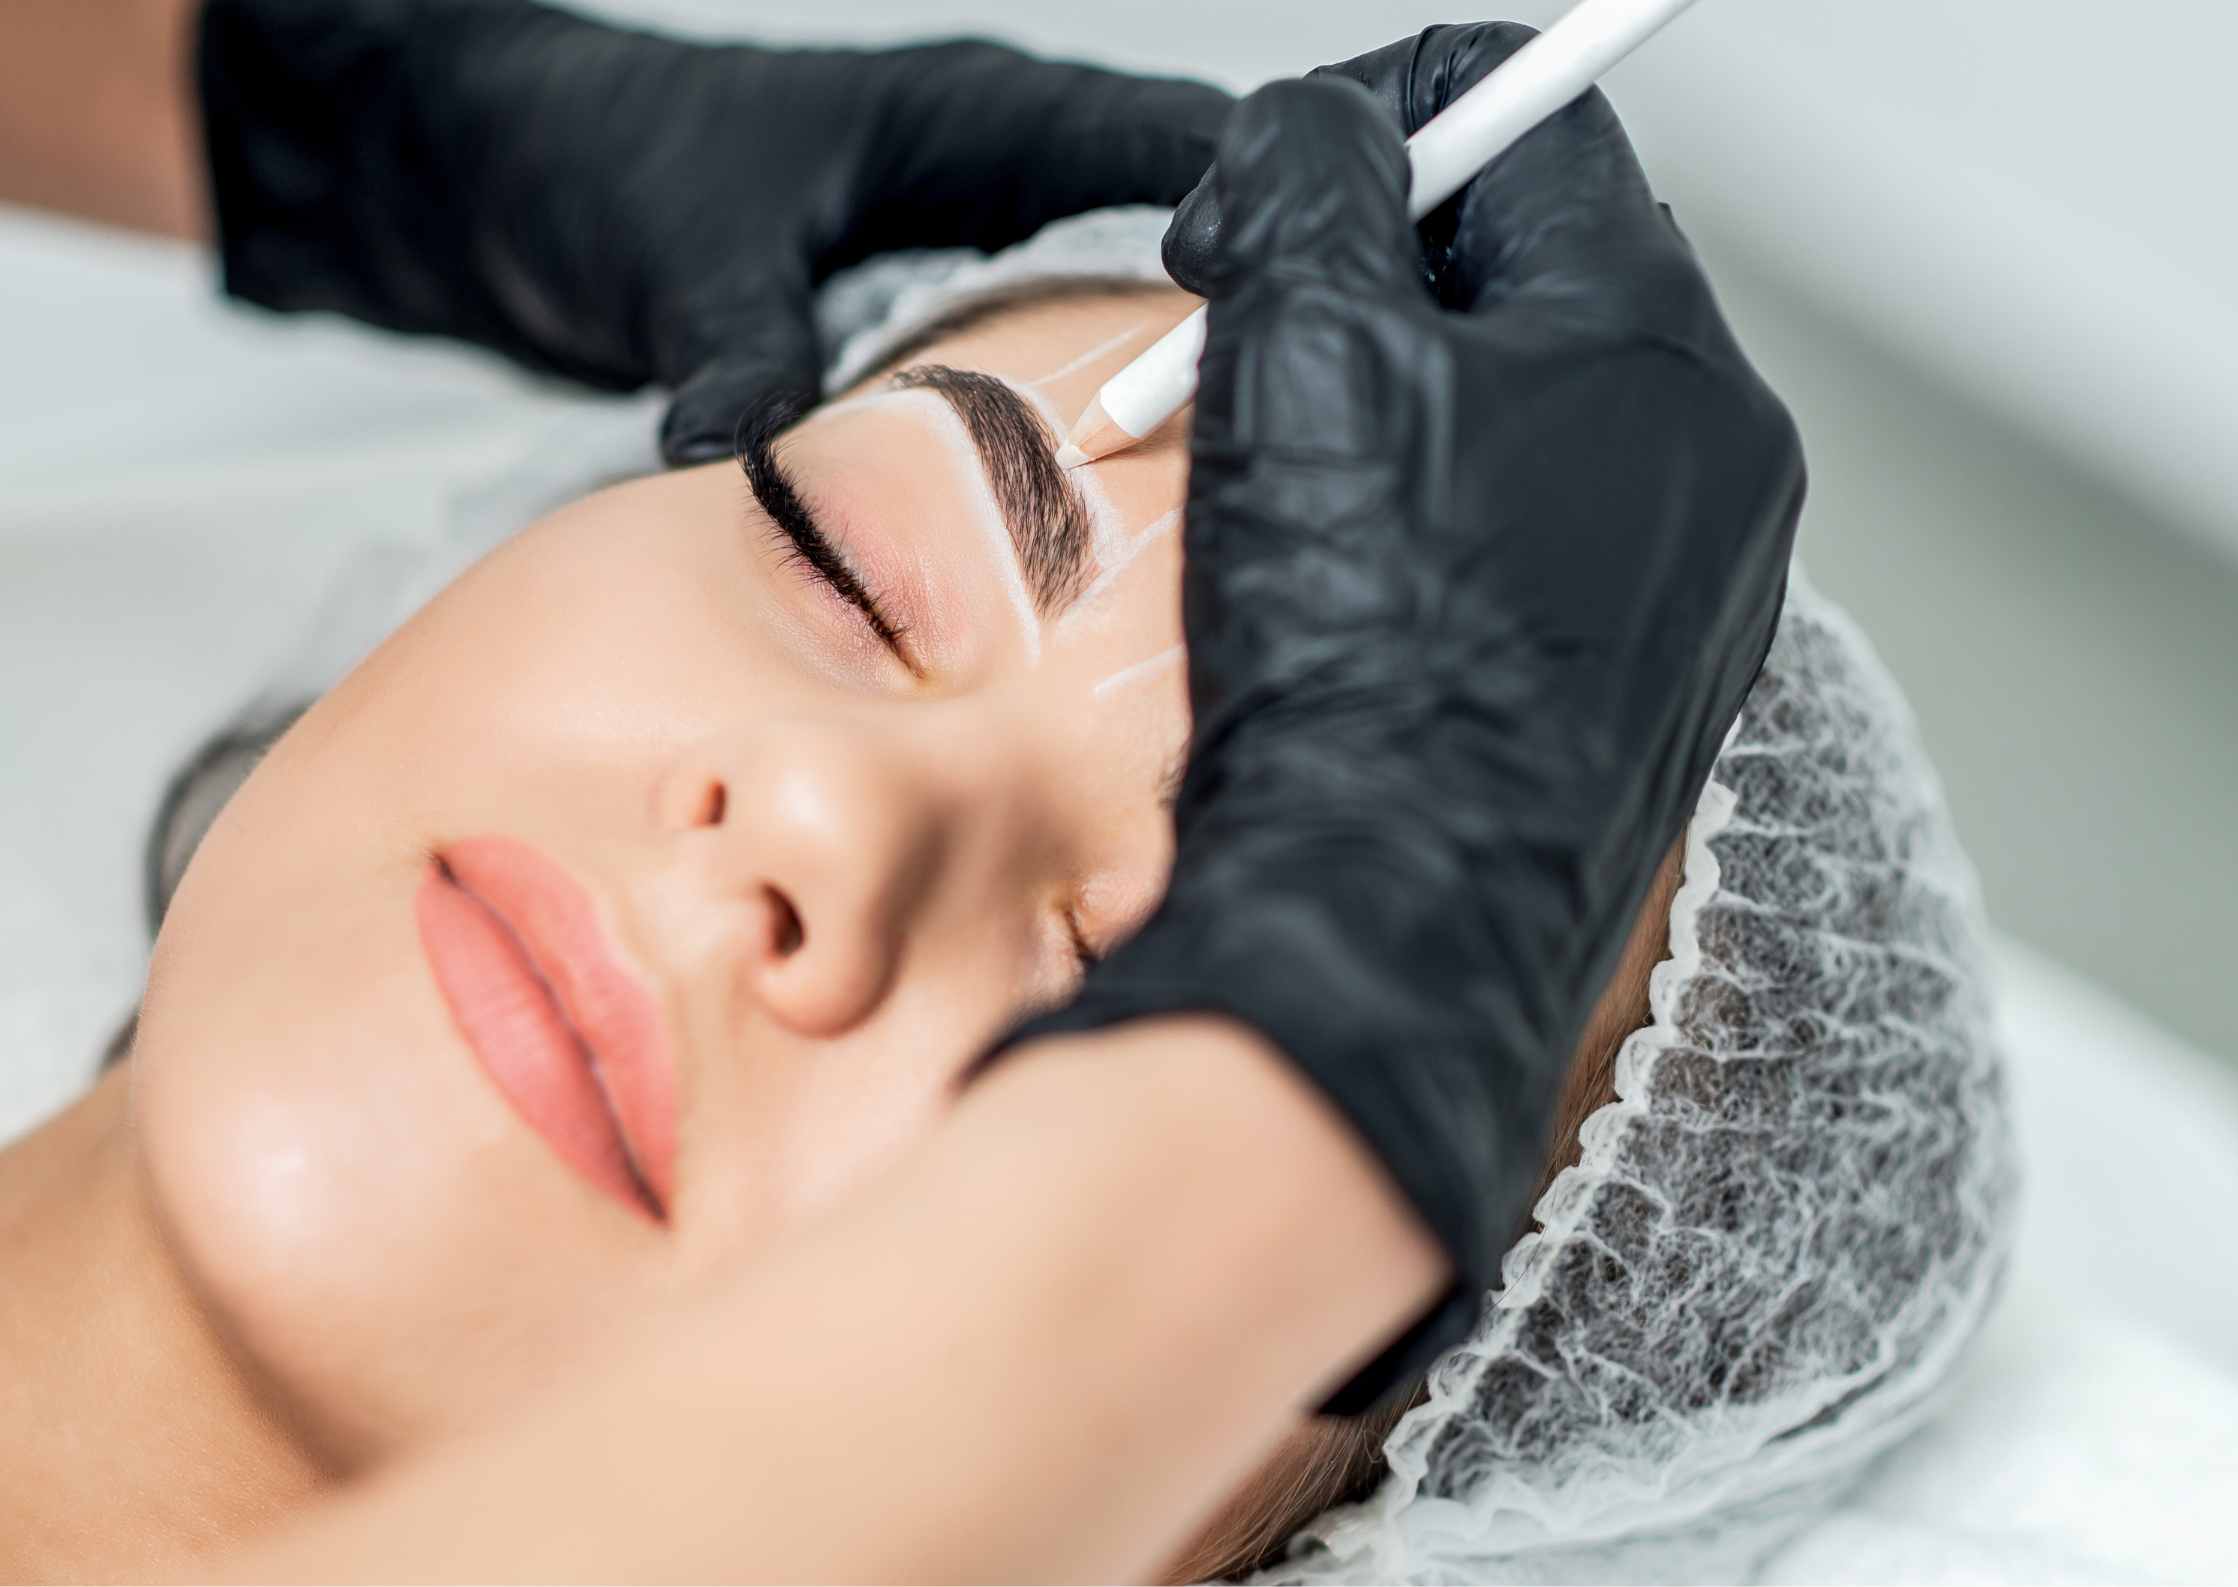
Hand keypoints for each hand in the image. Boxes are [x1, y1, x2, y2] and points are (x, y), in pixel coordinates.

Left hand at [195, 0, 1229, 460]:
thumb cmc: (592, 157)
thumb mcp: (682, 250)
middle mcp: (989, 176)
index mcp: (970, 116)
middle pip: (1167, 243)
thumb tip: (765, 460)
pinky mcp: (918, 322)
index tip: (1316, 317)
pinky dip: (1066, 430)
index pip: (1164, 145)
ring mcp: (960, 252)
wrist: (488, 173)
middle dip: (1229, 328)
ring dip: (1153, 392)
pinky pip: (1031, 374)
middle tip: (1294, 438)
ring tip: (1220, 496)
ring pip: (1109, 318)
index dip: (1256, 220)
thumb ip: (742, 347)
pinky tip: (1087, 521)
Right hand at [978, 26, 1803, 1412]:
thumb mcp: (1303, 340)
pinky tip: (1339, 581)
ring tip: (1276, 475)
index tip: (1264, 193)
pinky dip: (1423, 516)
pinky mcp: (1632, 681)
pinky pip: (1524, 535)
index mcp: (1662, 349)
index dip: (1374, 123)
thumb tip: (1325, 131)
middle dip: (1365, 270)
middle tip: (1238, 326)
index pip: (1536, 125)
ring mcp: (1683, 584)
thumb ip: (1314, 174)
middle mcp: (1709, 461)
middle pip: (1527, 268)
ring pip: (1519, 406)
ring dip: (1384, 395)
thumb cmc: (1364, 659)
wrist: (1387, 925)